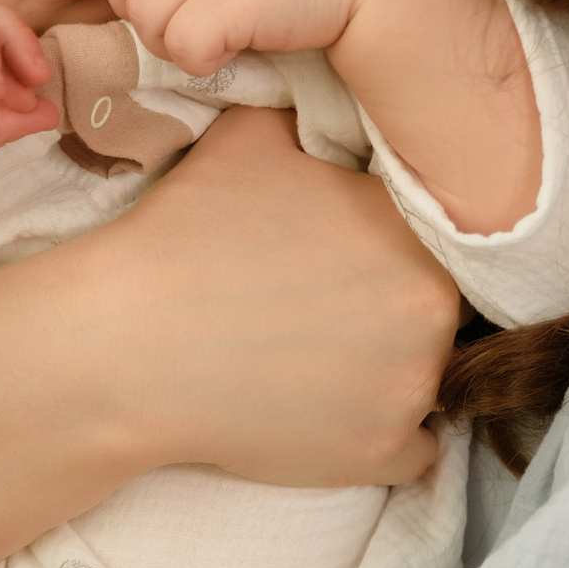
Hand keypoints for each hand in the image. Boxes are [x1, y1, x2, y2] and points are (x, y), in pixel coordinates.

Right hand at [78, 107, 458, 487]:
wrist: (129, 346)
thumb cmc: (187, 235)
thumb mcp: (251, 137)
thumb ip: (314, 119)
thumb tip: (336, 111)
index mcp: (410, 230)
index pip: (434, 230)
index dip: (393, 237)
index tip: (349, 249)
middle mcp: (431, 312)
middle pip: (439, 302)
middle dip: (394, 299)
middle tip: (331, 300)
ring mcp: (410, 392)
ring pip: (431, 372)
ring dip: (393, 364)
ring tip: (324, 352)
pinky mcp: (383, 456)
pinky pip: (417, 448)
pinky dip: (386, 431)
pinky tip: (337, 404)